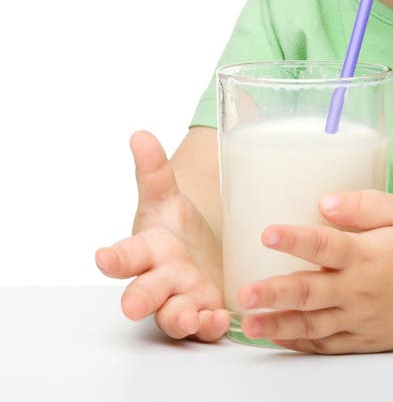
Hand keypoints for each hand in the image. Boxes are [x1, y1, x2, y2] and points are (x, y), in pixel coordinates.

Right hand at [94, 130, 229, 341]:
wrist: (204, 252)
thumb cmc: (176, 229)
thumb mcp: (167, 198)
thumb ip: (154, 171)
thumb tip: (140, 135)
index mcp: (148, 250)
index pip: (125, 255)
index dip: (114, 258)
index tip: (102, 257)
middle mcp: (161, 279)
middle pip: (144, 292)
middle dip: (138, 299)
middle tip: (131, 307)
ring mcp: (183, 299)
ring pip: (174, 316)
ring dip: (180, 317)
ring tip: (188, 316)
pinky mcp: (206, 312)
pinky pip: (205, 327)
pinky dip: (210, 326)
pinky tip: (220, 320)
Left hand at [237, 191, 392, 353]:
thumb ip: (366, 205)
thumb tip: (324, 202)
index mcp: (369, 255)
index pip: (325, 245)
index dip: (294, 239)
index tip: (267, 233)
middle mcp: (362, 291)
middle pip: (310, 292)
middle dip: (274, 293)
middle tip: (243, 294)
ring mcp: (363, 320)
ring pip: (313, 325)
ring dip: (279, 325)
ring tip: (250, 325)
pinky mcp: (367, 340)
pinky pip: (329, 346)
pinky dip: (303, 344)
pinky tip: (280, 339)